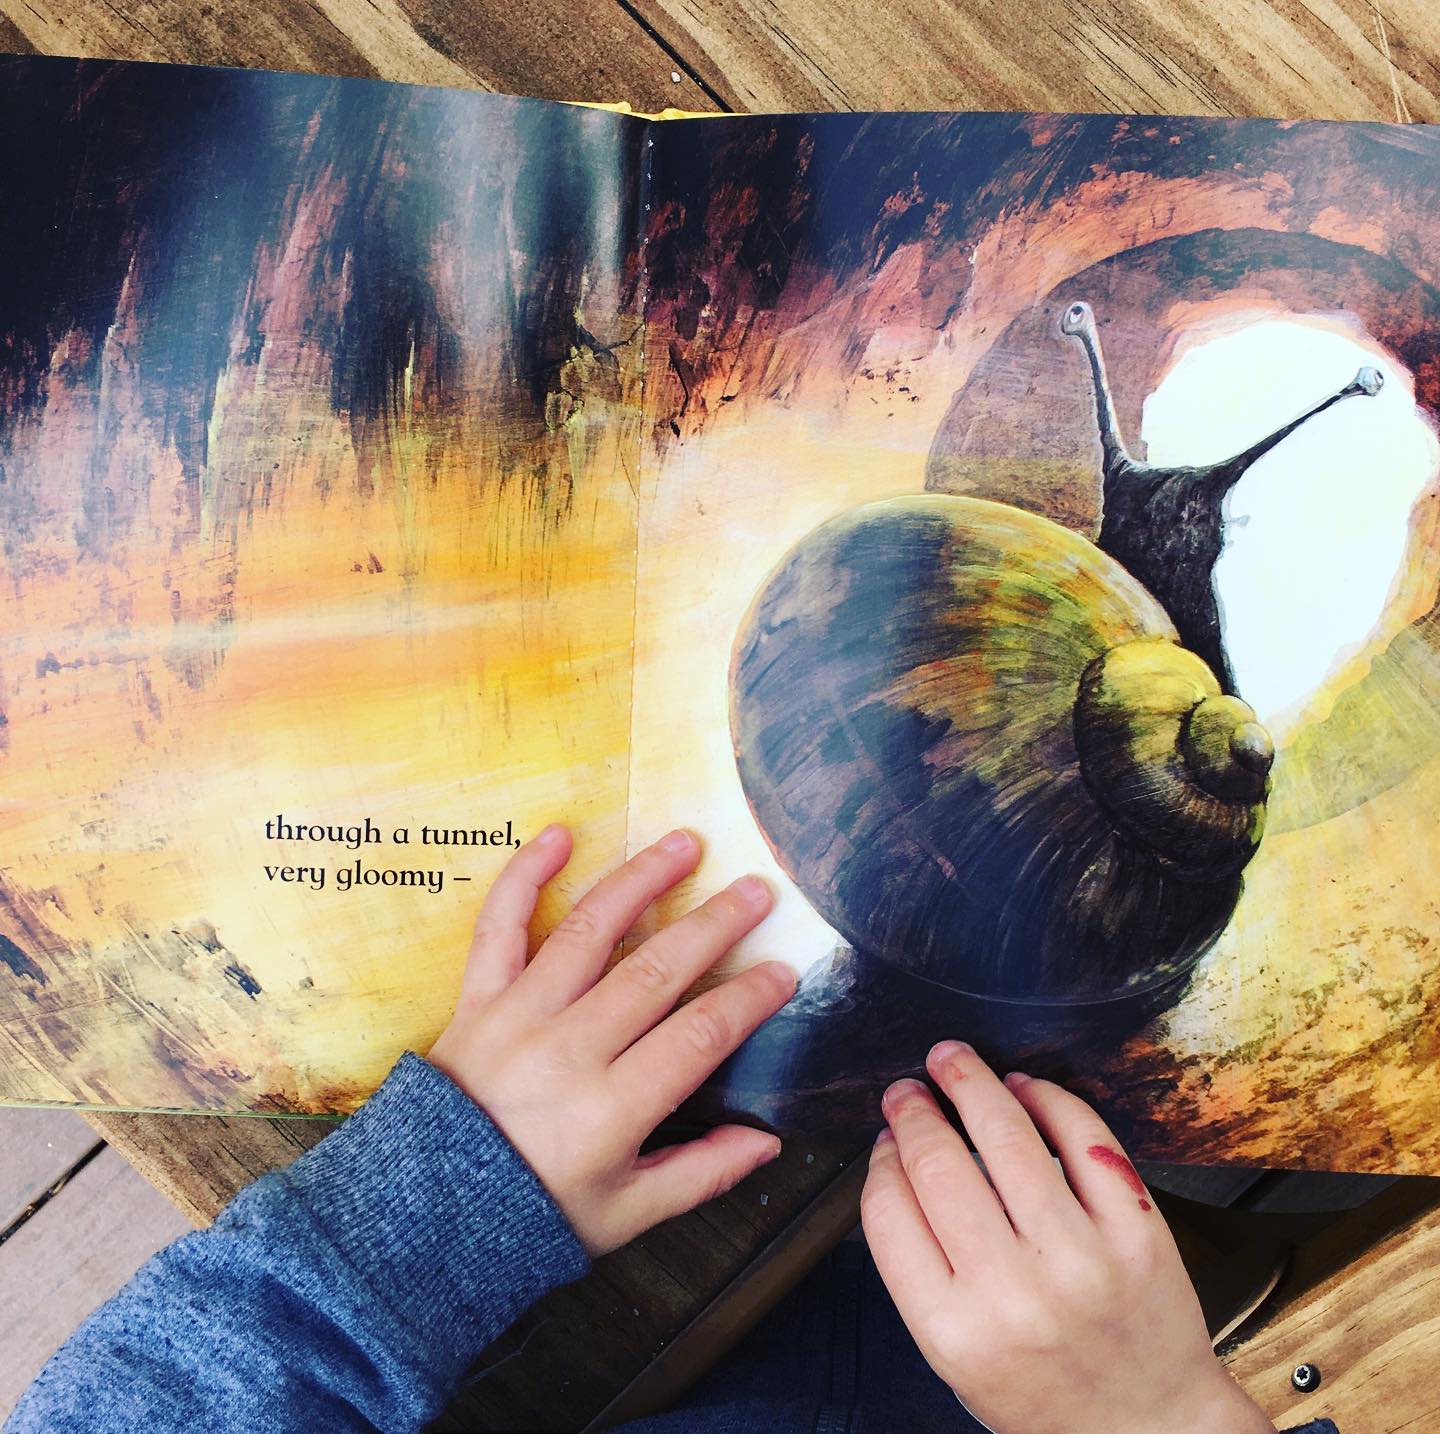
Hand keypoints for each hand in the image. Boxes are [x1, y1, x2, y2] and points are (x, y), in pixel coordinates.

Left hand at [427, 823, 794, 1254]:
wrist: (421, 1215)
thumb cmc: (533, 1213)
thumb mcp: (625, 1213)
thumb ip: (700, 1173)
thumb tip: (769, 1141)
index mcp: (610, 1109)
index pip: (698, 1037)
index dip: (747, 1001)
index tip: (785, 972)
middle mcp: (568, 1050)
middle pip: (655, 972)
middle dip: (714, 926)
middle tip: (757, 891)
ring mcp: (519, 1016)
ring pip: (590, 932)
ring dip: (641, 882)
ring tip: (684, 845)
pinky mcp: (477, 997)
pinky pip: (501, 926)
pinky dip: (524, 876)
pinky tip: (560, 834)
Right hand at [861, 1041, 1274, 1433]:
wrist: (1148, 1428)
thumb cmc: (1044, 1392)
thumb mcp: (955, 1355)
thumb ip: (920, 1266)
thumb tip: (898, 1158)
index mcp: (954, 1331)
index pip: (890, 1212)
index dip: (880, 1160)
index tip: (884, 1137)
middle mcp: (1014, 1294)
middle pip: (939, 1165)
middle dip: (914, 1111)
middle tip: (907, 1089)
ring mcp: (1081, 1258)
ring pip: (1007, 1136)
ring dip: (970, 1082)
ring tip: (954, 1061)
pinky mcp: (1136, 1231)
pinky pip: (1083, 1138)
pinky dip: (1047, 1098)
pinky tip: (1024, 1087)